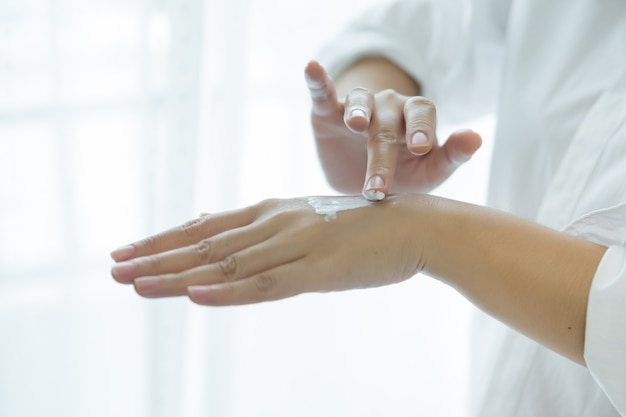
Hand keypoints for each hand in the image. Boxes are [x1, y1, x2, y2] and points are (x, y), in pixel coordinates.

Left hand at [110, 195, 424, 305]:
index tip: (126, 251)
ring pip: (228, 265)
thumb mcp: (308, 222)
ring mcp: (298, 246)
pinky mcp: (321, 270)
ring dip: (179, 276)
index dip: (163, 239)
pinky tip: (198, 295)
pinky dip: (230, 291)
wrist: (416, 226)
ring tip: (136, 284)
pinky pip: (268, 285)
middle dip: (157, 258)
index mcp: (273, 211)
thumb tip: (233, 234)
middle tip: (113, 268)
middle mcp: (277, 224)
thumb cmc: (362, 228)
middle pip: (207, 245)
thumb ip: (269, 231)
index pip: (206, 227)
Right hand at [305, 60, 481, 199]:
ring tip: (356, 124)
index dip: (422, 128)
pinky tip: (312, 68)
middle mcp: (387, 106)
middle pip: (387, 124)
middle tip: (378, 186)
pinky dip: (317, 81)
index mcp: (414, 117)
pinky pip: (323, 94)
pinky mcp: (328, 113)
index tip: (421, 147)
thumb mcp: (429, 170)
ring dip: (358, 111)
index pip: (422, 115)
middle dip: (383, 155)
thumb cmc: (404, 171)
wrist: (363, 179)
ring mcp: (358, 107)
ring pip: (359, 102)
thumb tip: (476, 138)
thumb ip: (451, 155)